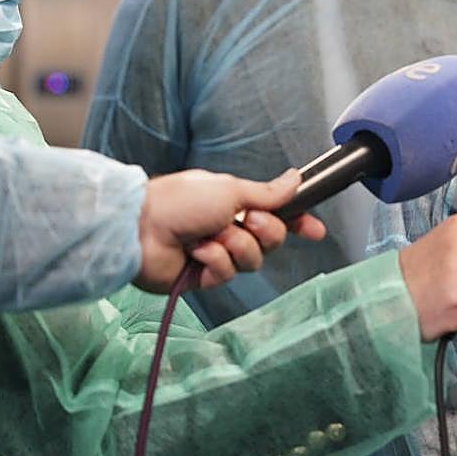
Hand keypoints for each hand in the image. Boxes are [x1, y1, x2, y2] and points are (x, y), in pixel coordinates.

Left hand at [136, 168, 324, 292]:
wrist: (140, 228)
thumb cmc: (181, 200)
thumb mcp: (232, 190)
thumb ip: (268, 192)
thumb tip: (296, 178)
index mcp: (235, 203)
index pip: (278, 215)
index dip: (298, 223)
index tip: (316, 231)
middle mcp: (229, 228)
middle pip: (271, 240)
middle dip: (264, 230)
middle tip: (247, 220)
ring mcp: (216, 253)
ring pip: (252, 259)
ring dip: (235, 245)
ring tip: (211, 235)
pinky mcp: (203, 277)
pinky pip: (227, 274)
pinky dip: (213, 260)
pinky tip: (195, 251)